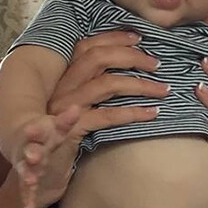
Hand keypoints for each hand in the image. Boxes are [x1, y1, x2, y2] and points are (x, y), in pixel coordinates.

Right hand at [11, 106, 81, 207]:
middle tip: (34, 155)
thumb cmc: (50, 140)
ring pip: (27, 169)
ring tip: (30, 181)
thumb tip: (77, 107)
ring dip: (28, 174)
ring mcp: (28, 165)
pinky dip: (28, 197)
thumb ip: (67, 121)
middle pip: (32, 149)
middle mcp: (33, 148)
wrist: (30, 155)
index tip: (40, 128)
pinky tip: (29, 205)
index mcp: (42, 134)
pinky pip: (27, 190)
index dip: (46, 128)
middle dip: (33, 152)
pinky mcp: (28, 181)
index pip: (44, 129)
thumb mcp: (59, 130)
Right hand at [49, 30, 167, 129]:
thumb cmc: (65, 137)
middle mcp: (61, 88)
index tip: (139, 38)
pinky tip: (151, 113)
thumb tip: (129, 73)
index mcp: (62, 77)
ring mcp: (66, 108)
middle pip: (98, 58)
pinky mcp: (73, 129)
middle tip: (157, 64)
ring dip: (140, 85)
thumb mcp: (75, 108)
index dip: (113, 38)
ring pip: (107, 84)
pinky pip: (108, 116)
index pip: (86, 46)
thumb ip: (92, 89)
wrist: (44, 169)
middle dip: (131, 57)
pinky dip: (133, 113)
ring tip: (163, 90)